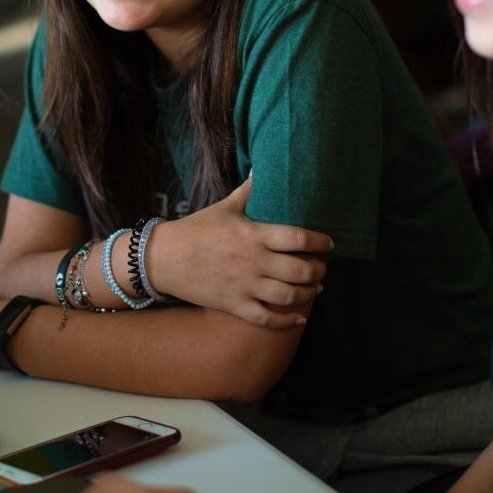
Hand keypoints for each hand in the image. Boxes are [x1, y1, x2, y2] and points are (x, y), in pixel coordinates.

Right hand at [150, 177, 332, 329]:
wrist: (164, 258)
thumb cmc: (195, 230)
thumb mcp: (224, 207)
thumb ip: (247, 192)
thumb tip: (260, 170)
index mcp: (254, 234)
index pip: (299, 239)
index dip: (320, 243)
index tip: (328, 244)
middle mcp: (254, 261)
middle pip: (302, 271)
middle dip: (319, 271)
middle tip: (321, 268)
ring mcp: (245, 286)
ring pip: (290, 296)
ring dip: (309, 293)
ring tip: (315, 288)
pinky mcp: (235, 305)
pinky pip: (268, 319)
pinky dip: (289, 321)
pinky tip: (300, 318)